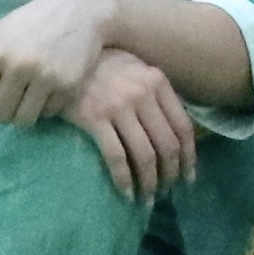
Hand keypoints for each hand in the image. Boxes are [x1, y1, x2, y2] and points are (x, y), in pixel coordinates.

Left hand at [0, 0, 120, 134]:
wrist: (79, 9)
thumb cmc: (29, 24)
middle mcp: (17, 66)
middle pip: (0, 115)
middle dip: (4, 111)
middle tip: (13, 98)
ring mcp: (45, 77)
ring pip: (24, 120)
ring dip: (24, 113)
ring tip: (29, 96)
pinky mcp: (68, 85)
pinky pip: (49, 114)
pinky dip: (47, 106)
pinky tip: (50, 88)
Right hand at [61, 47, 201, 200]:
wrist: (64, 55)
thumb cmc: (101, 65)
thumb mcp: (136, 70)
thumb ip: (155, 94)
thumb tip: (173, 132)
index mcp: (158, 82)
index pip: (183, 127)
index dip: (189, 158)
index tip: (187, 178)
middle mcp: (143, 93)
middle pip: (167, 145)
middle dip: (170, 175)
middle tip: (165, 192)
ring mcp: (119, 105)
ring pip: (145, 155)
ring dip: (149, 183)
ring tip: (147, 199)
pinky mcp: (95, 117)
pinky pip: (117, 157)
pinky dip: (125, 180)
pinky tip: (127, 194)